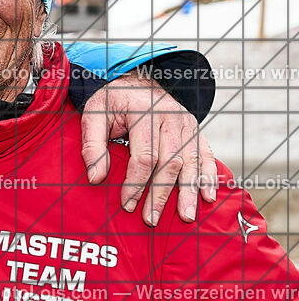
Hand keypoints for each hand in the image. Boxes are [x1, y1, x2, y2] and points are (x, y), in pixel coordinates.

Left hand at [80, 69, 216, 225]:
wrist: (135, 81)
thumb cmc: (111, 102)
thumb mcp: (93, 115)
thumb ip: (92, 145)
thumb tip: (96, 178)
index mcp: (144, 112)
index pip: (144, 156)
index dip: (136, 183)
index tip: (127, 204)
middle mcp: (171, 117)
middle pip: (170, 162)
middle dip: (161, 194)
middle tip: (152, 219)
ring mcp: (187, 123)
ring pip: (192, 162)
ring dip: (189, 191)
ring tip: (185, 216)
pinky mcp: (196, 130)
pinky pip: (207, 155)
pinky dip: (209, 177)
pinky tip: (207, 196)